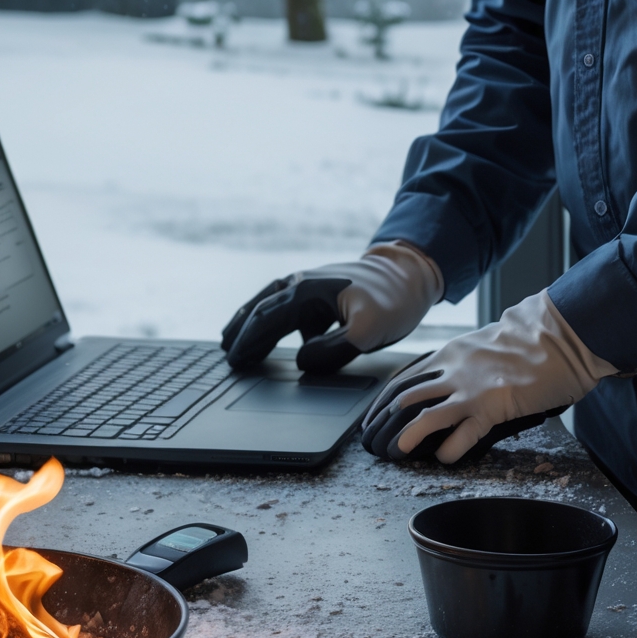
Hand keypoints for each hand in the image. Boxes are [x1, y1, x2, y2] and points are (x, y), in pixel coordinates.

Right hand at [221, 243, 442, 373]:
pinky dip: (271, 320)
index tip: (235, 361)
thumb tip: (301, 363)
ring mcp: (310, 286)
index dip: (249, 341)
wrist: (411, 274)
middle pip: (260, 309)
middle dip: (241, 331)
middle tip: (225, 355)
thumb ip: (332, 350)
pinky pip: (286, 308)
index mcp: (307, 290)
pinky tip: (270, 334)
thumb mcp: (366, 331)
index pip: (267, 319)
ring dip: (250, 321)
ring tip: (232, 339)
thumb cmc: (392, 300)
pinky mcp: (320, 293)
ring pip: (269, 305)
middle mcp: (302, 284)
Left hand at [360, 290, 616, 465]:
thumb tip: (450, 380)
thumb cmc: (529, 340)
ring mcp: (471, 388)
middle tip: (375, 439)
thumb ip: (464, 362)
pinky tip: (444, 458)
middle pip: (405, 396)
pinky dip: (450, 449)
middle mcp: (453, 368)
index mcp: (450, 352)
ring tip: (396, 451)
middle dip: (385, 420)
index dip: (384, 401)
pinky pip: (463, 433)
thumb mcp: (484, 344)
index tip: (374, 417)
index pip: (404, 378)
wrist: (560, 335)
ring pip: (426, 414)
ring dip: (408, 435)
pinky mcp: (493, 406)